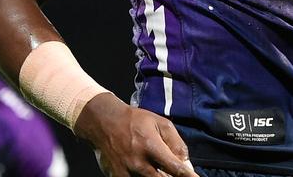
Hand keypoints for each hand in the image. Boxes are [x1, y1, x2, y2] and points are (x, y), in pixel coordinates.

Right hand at [74, 93, 197, 176]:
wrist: (104, 122)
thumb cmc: (135, 121)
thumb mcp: (160, 123)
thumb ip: (176, 142)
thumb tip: (186, 162)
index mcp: (151, 146)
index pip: (175, 168)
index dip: (188, 176)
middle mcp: (139, 163)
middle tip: (176, 173)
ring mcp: (127, 172)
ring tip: (159, 167)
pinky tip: (148, 170)